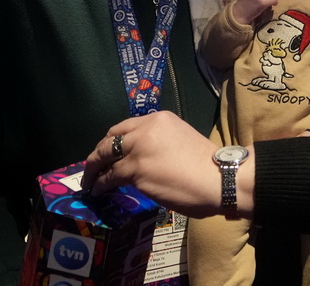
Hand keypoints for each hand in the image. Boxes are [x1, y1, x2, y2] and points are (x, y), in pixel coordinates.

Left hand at [81, 112, 222, 217]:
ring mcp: (138, 148)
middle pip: (110, 138)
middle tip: (93, 167)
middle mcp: (146, 128)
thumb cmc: (206, 165)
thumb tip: (143, 159)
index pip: (125, 127)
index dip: (112, 141)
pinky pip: (109, 177)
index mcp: (159, 119)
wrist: (218, 178)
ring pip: (105, 156)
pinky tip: (98, 191)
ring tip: (91, 182)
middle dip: (98, 154)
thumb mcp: (180, 141)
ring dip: (94, 171)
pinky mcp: (135, 170)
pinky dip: (100, 184)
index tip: (108, 154)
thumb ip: (159, 143)